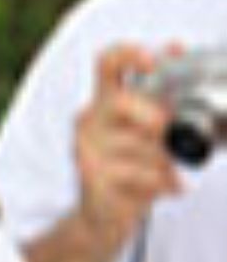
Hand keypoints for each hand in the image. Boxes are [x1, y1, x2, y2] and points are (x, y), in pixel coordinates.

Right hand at [72, 43, 182, 250]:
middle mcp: (89, 120)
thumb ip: (163, 94)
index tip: (153, 60)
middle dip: (153, 118)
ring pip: (142, 144)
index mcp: (105, 100)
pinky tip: (166, 188)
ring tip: (170, 173)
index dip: (129, 53)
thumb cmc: (133, 167)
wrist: (105, 216)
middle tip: (166, 131)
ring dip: (167, 161)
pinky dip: (164, 183)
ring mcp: (87, 149)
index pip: (108, 63)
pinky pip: (142, 173)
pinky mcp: (92, 177)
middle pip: (122, 102)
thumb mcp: (151, 129)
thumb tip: (175, 45)